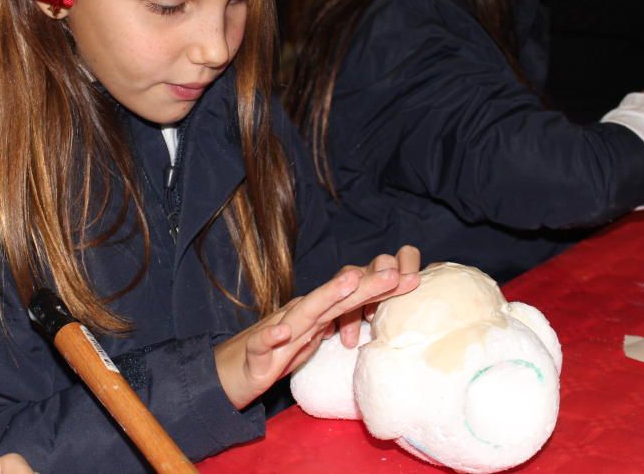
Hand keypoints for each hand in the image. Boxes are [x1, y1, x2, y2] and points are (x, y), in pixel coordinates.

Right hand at [214, 247, 420, 409]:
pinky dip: (274, 336)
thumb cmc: (275, 353)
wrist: (231, 370)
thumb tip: (369, 313)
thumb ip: (333, 324)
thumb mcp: (311, 341)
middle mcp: (299, 317)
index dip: (380, 289)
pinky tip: (284, 331)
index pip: (351, 299)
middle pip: (336, 299)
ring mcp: (278, 332)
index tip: (412, 279)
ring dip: (325, 296)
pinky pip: (264, 343)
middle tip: (395, 273)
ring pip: (304, 312)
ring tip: (349, 282)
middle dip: (365, 286)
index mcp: (315, 316)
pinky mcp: (256, 353)